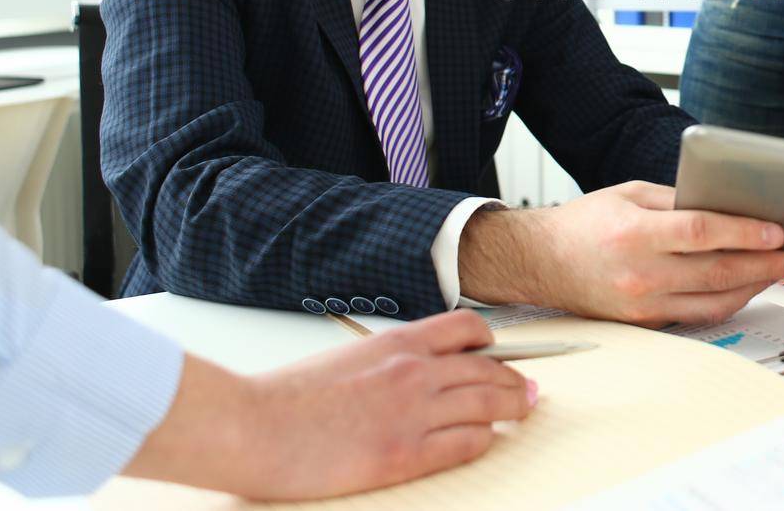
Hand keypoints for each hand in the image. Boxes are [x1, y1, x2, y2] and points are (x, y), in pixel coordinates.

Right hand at [126, 310, 533, 498]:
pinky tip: (489, 441)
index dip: (492, 343)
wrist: (253, 426)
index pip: (466, 329)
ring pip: (489, 403)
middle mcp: (414, 371)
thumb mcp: (346, 359)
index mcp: (396, 343)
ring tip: (526, 410)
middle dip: (516, 379)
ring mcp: (413, 413)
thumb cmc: (286, 398)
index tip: (501, 354)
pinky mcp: (405, 454)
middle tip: (530, 389)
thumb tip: (410, 373)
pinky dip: (486, 440)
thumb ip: (385, 362)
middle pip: (488, 368)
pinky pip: (468, 443)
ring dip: (515, 407)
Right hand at [460, 181, 783, 325]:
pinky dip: (728, 301)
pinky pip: (698, 315)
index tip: (776, 231)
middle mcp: (641, 273)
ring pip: (715, 301)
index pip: (703, 233)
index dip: (745, 233)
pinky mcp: (646, 323)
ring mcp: (644, 304)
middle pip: (718, 272)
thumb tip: (724, 204)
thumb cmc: (584, 224)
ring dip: (755, 287)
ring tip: (781, 273)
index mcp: (637, 233)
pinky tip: (747, 287)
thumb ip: (676, 199)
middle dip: (766, 265)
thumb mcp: (629, 193)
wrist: (540, 263)